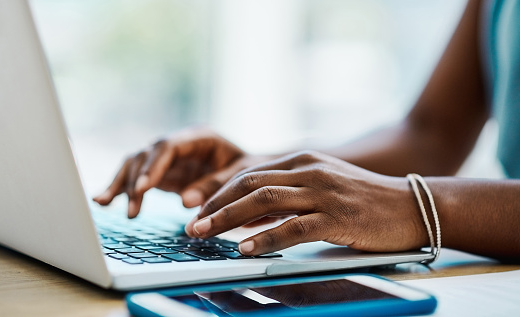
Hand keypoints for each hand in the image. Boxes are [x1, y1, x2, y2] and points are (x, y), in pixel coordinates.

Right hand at [93, 127, 267, 217]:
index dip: (153, 166)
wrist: (252, 172)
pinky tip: (104, 200)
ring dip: (122, 184)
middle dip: (135, 180)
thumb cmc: (249, 171)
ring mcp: (168, 157)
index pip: (168, 147)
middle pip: (146, 154)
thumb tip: (185, 202)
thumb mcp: (239, 176)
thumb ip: (214, 186)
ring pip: (135, 163)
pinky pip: (137, 177)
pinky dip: (122, 188)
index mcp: (199, 137)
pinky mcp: (162, 171)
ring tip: (105, 203)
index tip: (143, 188)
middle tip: (133, 208)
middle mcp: (179, 143)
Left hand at [185, 151, 428, 254]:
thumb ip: (286, 198)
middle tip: (192, 225)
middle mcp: (309, 171)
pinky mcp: (338, 217)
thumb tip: (247, 216)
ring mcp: (323, 192)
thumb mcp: (321, 188)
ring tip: (205, 234)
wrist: (413, 205)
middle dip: (215, 205)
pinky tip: (246, 249)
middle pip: (250, 184)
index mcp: (303, 161)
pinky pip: (294, 227)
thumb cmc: (364, 200)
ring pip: (265, 201)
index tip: (199, 211)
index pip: (250, 173)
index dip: (220, 192)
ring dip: (229, 219)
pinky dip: (266, 238)